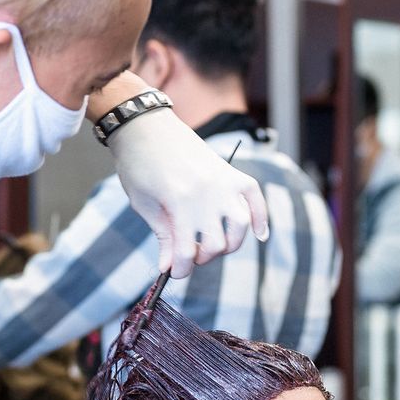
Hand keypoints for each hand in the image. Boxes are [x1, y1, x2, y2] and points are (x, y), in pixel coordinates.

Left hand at [105, 98, 269, 278]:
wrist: (145, 126)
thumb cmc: (138, 165)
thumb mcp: (144, 204)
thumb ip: (163, 236)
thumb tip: (169, 267)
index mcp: (179, 202)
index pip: (187, 251)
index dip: (180, 270)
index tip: (174, 273)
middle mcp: (207, 193)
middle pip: (216, 244)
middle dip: (202, 257)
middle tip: (188, 253)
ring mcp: (223, 182)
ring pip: (241, 226)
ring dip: (229, 243)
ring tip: (213, 243)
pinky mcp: (231, 173)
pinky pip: (255, 199)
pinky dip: (261, 219)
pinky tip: (259, 235)